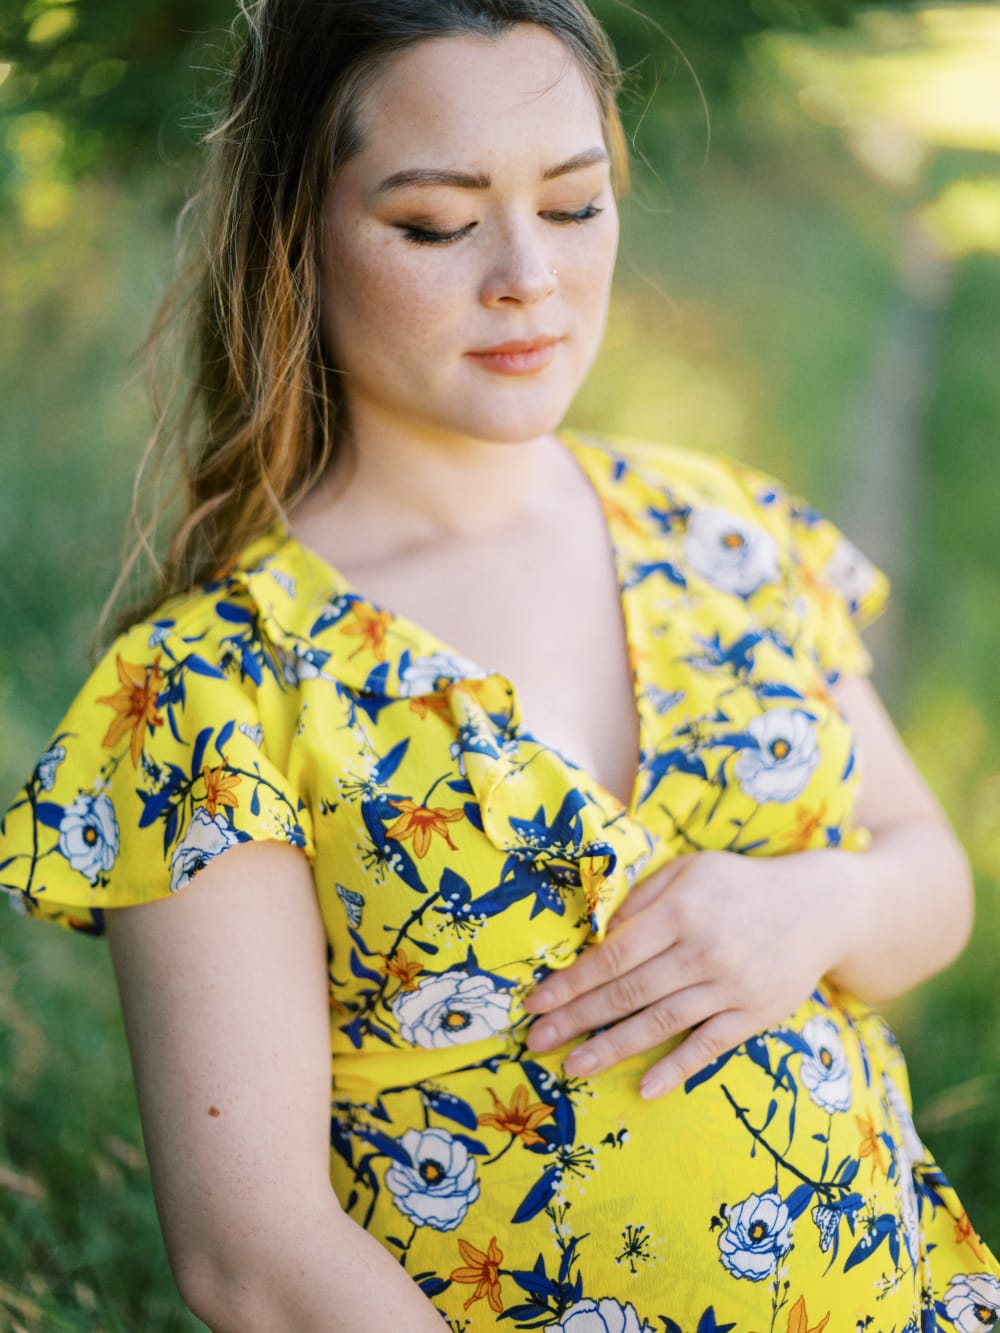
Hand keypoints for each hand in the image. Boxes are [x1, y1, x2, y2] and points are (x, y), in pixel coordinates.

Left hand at [522, 849, 850, 1098]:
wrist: (821, 907)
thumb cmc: (740, 886)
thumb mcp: (690, 871)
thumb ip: (643, 899)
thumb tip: (598, 933)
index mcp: (682, 910)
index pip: (614, 954)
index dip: (571, 981)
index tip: (535, 1001)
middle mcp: (704, 951)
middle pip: (628, 993)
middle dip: (576, 1018)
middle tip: (536, 1040)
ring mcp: (731, 986)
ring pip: (661, 1023)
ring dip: (612, 1048)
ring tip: (573, 1065)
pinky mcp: (754, 1014)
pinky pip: (709, 1047)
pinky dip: (677, 1068)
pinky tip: (645, 1088)